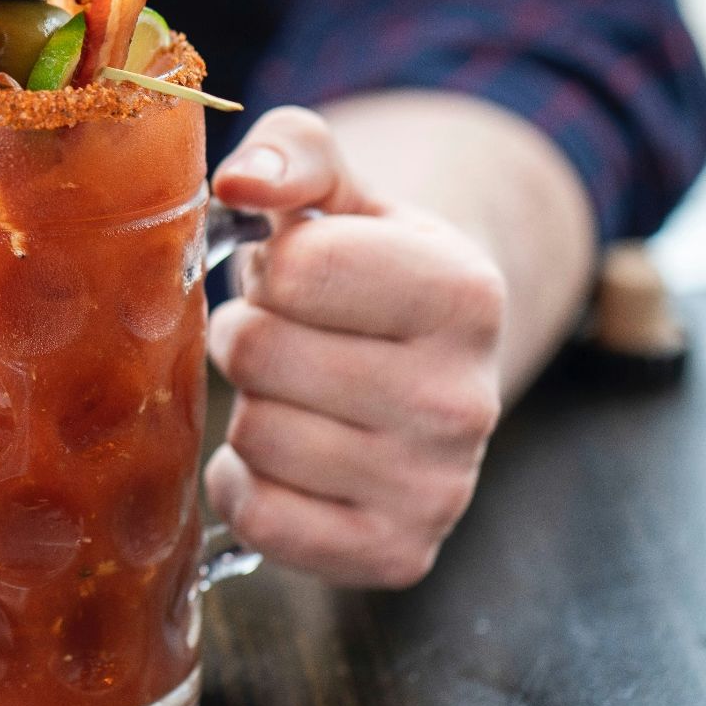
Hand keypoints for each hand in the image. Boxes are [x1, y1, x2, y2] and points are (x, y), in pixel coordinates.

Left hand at [206, 106, 506, 588]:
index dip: (272, 267)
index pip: (295, 269)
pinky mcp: (398, 555)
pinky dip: (246, 484)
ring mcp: (438, 489)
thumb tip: (240, 182)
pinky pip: (261, 518)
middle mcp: (466, 400)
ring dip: (249, 407)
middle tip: (286, 336)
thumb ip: (290, 150)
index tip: (303, 276)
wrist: (422, 370)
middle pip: (261, 354)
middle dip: (249, 335)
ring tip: (295, 391)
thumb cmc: (361, 268)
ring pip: (256, 436)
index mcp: (464, 292)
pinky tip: (286, 457)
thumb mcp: (340, 191)